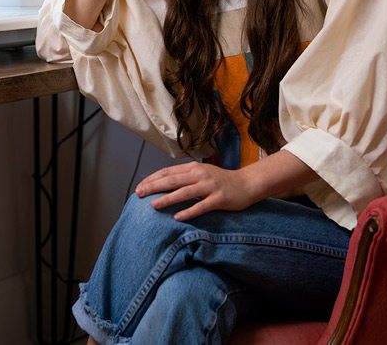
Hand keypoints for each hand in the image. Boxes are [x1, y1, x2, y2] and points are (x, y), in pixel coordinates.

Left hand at [135, 161, 258, 221]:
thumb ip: (185, 177)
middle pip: (172, 180)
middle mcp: (200, 175)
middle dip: (154, 187)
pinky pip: (201, 206)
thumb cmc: (221, 181)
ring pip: (184, 192)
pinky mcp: (219, 199)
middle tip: (139, 194)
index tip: (140, 186)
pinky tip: (177, 217)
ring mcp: (210, 186)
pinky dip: (188, 212)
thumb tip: (163, 184)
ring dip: (167, 199)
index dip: (152, 179)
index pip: (168, 172)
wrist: (247, 184)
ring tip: (153, 205)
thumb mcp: (201, 174)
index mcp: (193, 168)